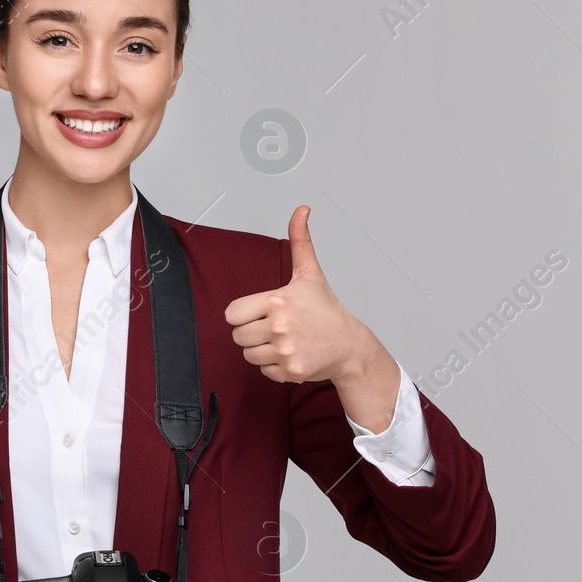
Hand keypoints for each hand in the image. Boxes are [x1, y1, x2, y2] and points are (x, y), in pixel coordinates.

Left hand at [224, 205, 383, 384]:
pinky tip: (293, 354)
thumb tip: (302, 209)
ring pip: (248, 354)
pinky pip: (263, 370)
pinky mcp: (290, 371)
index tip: (263, 312)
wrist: (350, 345)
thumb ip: (300, 240)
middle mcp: (280, 326)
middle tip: (277, 327)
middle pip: (238, 336)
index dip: (244, 314)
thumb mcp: (310, 273)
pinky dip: (274, 366)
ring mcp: (285, 350)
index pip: (232, 314)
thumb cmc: (326, 309)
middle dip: (253, 332)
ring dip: (263, 349)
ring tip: (286, 340)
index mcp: (278, 301)